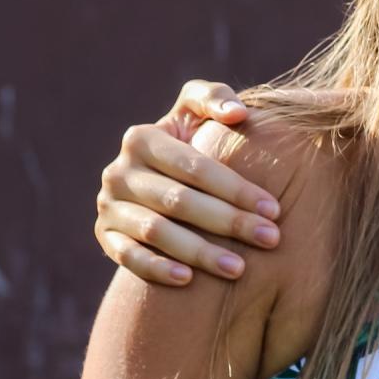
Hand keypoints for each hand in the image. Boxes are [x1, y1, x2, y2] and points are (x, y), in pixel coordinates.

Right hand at [94, 80, 277, 284]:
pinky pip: (127, 257)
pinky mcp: (104, 236)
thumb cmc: (191, 140)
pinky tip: (188, 280)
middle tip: (270, 238)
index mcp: (142, 138)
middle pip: (179, 201)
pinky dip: (156, 268)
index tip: (274, 208)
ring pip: (155, 232)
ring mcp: (108, 206)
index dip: (236, 188)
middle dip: (229, 222)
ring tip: (239, 267)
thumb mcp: (196, 112)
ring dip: (199, 251)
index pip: (196, 168)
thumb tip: (238, 114)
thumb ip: (214, 98)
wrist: (154, 175)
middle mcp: (118, 172)